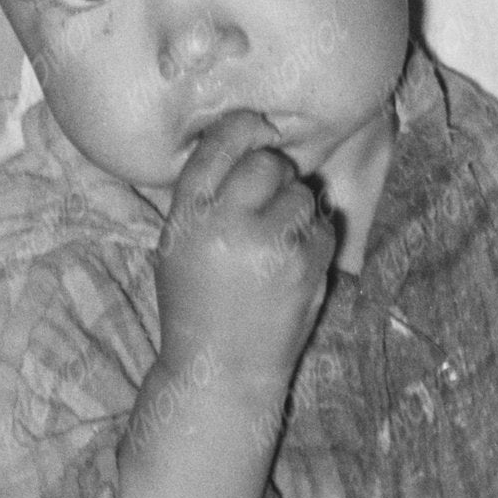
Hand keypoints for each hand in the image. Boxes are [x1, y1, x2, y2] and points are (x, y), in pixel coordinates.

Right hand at [152, 112, 336, 398]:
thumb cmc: (194, 305)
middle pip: (266, 163)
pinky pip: (321, 227)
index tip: (258, 126)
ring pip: (300, 193)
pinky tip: (291, 265)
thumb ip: (203, 198)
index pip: (217, 148)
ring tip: (276, 240)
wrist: (221, 371)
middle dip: (272, 173)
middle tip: (267, 199)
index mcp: (186, 218)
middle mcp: (226, 225)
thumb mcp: (176, 247)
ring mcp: (269, 246)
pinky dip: (312, 240)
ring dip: (294, 208)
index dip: (242, 127)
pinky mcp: (305, 268)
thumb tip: (247, 139)